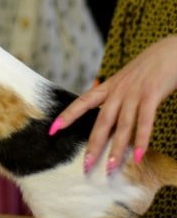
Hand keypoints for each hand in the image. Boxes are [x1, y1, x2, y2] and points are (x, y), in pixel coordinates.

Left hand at [49, 35, 176, 173]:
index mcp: (109, 87)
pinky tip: (139, 156)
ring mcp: (134, 93)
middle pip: (102, 122)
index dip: (67, 116)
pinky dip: (142, 139)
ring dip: (117, 148)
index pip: (82, 102)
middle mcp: (117, 91)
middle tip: (85, 166)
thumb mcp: (126, 79)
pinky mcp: (151, 95)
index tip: (52, 129)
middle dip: (93, 145)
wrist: (170, 50)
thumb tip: (105, 105)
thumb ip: (115, 94)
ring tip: (111, 167)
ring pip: (122, 126)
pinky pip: (145, 121)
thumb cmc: (148, 67)